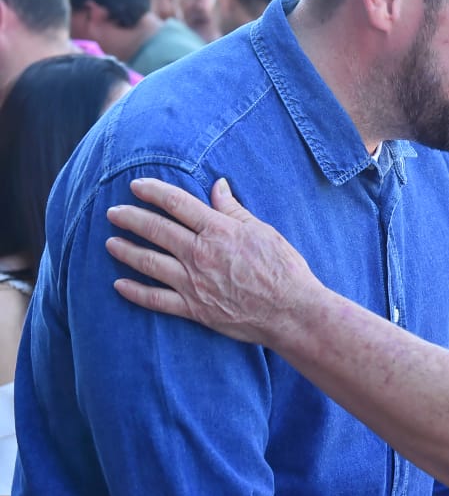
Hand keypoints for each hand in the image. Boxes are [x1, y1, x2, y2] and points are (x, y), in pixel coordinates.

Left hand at [105, 177, 323, 346]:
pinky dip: (135, 291)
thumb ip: (234, 209)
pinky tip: (119, 284)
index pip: (177, 204)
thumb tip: (217, 186)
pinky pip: (156, 299)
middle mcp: (200, 254)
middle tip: (113, 212)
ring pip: (148, 262)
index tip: (136, 185)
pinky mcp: (194, 308)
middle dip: (130, 218)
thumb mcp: (262, 231)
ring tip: (110, 242)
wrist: (290, 310)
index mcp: (218, 230)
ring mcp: (193, 283)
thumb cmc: (283, 269)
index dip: (153, 192)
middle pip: (156, 230)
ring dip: (126, 250)